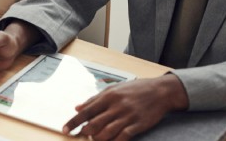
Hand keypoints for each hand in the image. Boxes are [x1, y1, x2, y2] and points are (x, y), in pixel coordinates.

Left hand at [63, 74, 188, 139]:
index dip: (74, 121)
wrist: (160, 91)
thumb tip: (77, 107)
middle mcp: (116, 106)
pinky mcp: (138, 124)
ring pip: (106, 132)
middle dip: (85, 133)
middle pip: (94, 123)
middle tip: (81, 136)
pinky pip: (123, 136)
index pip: (86, 111)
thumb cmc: (135, 89)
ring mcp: (127, 116)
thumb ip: (94, 99)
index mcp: (108, 96)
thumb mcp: (114, 89)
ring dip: (97, 139)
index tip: (65, 129)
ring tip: (94, 140)